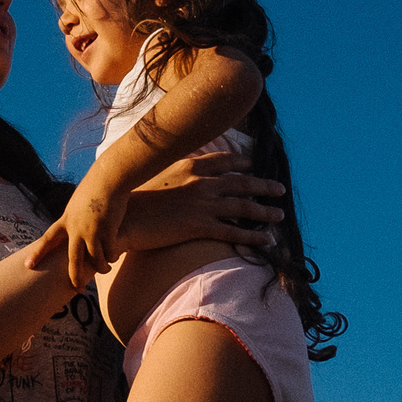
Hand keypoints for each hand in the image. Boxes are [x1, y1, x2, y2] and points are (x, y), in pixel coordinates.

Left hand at [27, 172, 130, 285]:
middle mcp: (76, 229)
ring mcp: (92, 231)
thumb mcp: (77, 203)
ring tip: (105, 268)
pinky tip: (114, 256)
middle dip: (74, 276)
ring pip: (95, 260)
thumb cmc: (94, 188)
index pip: (47, 240)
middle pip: (73, 260)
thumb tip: (74, 230)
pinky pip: (110, 252)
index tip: (28, 266)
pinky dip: (112, 256)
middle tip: (77, 289)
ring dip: (101, 267)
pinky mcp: (108, 231)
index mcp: (66, 220)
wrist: (109, 179)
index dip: (38, 253)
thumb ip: (74, 218)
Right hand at [118, 154, 285, 253]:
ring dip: (265, 211)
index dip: (242, 162)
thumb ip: (173, 172)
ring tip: (279, 215)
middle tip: (279, 189)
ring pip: (244, 207)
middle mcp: (201, 182)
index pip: (224, 160)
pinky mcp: (200, 227)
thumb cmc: (132, 200)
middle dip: (263, 186)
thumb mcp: (154, 175)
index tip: (253, 164)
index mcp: (190, 165)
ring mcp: (203, 204)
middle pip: (242, 182)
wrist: (122, 218)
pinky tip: (268, 240)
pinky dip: (254, 236)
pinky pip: (235, 232)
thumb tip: (181, 175)